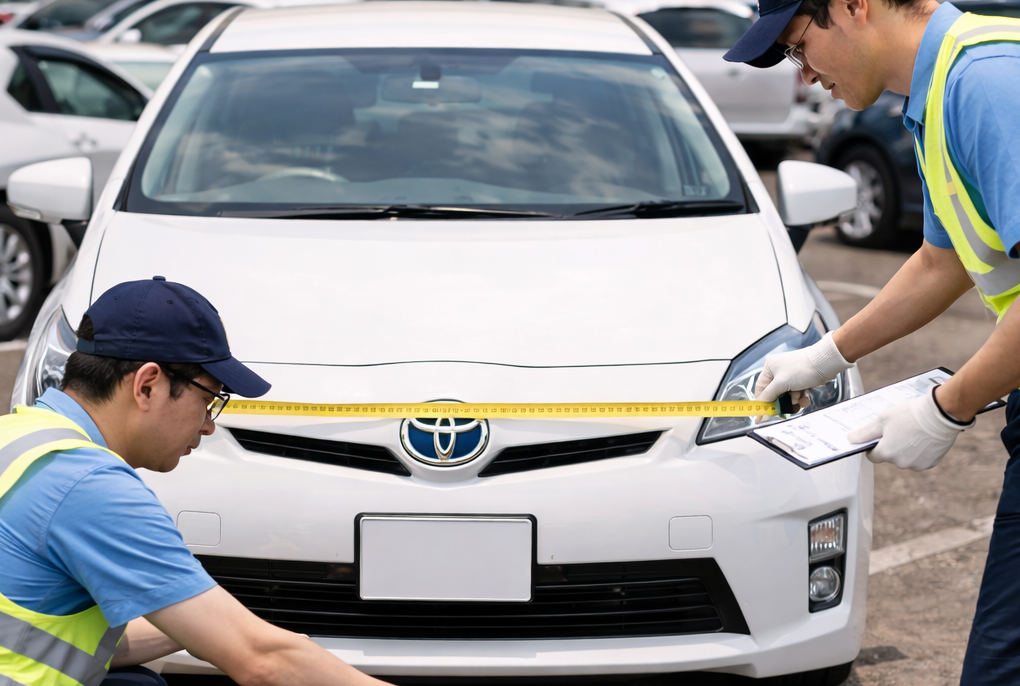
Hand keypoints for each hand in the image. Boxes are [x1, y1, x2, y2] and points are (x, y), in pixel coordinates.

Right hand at [755, 332, 851, 402]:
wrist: (825, 363)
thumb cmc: (802, 368)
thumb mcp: (780, 383)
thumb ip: (768, 397)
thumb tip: (760, 410)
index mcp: (769, 367)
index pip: (760, 389)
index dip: (762, 403)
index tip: (763, 415)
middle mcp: (778, 371)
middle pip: (774, 394)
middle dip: (782, 402)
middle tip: (784, 411)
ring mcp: (790, 376)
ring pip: (786, 396)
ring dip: (793, 401)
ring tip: (799, 400)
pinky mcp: (800, 381)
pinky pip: (796, 394)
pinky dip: (800, 398)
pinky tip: (805, 397)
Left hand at [847, 389, 973, 470]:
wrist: (940, 415)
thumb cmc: (910, 415)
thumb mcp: (883, 419)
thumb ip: (865, 432)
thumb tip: (851, 439)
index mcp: (886, 453)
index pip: (872, 456)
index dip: (874, 446)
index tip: (880, 436)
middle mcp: (900, 463)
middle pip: (890, 457)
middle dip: (891, 445)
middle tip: (899, 430)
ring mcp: (916, 465)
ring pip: (905, 458)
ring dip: (905, 449)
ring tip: (912, 432)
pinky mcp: (929, 463)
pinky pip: (919, 459)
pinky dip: (919, 451)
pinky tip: (923, 438)